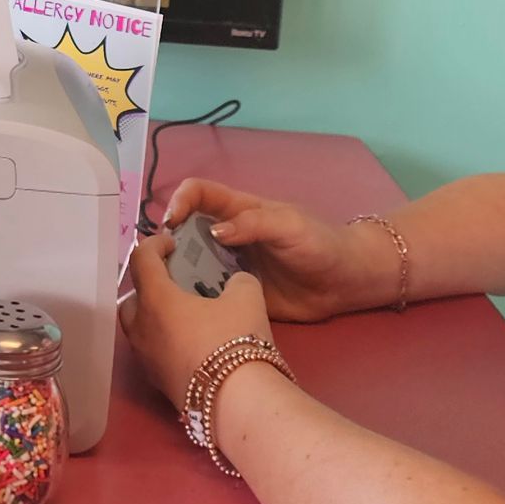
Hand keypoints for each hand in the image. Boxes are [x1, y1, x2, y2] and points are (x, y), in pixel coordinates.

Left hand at [121, 231, 275, 412]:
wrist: (236, 401)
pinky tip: (191, 342)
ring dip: (153, 315)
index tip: (171, 244)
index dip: (154, 244)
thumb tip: (234, 283)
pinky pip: (151, 351)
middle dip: (147, 285)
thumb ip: (237, 280)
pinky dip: (163, 340)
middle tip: (173, 281)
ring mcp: (146, 359)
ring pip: (138, 328)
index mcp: (155, 300)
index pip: (141, 260)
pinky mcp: (156, 382)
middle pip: (130, 298)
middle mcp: (141, 328)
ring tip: (183, 313)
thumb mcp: (246, 296)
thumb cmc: (235, 339)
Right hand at [160, 178, 393, 322]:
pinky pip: (207, 294)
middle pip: (186, 230)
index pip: (199, 194)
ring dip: (176, 272)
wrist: (346, 282)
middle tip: (158, 263)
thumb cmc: (321, 243)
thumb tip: (213, 232)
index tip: (169, 225)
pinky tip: (184, 310)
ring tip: (164, 289)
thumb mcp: (289, 225)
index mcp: (239, 210)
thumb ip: (253, 224)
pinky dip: (192, 298)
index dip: (179, 201)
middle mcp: (228, 237)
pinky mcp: (236, 295)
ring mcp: (230, 267)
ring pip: (191, 264)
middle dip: (168, 241)